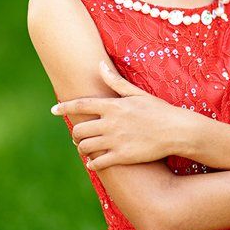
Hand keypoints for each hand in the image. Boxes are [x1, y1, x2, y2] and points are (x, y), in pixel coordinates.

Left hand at [51, 59, 181, 170]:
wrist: (177, 131)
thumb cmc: (159, 110)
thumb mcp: (137, 93)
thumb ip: (115, 81)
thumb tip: (99, 65)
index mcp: (113, 106)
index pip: (80, 105)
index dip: (64, 107)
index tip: (53, 110)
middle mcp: (110, 123)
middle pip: (79, 129)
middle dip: (75, 133)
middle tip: (77, 136)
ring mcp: (115, 141)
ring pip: (85, 147)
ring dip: (82, 148)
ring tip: (85, 148)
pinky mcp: (122, 156)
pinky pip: (98, 162)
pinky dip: (92, 163)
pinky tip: (94, 163)